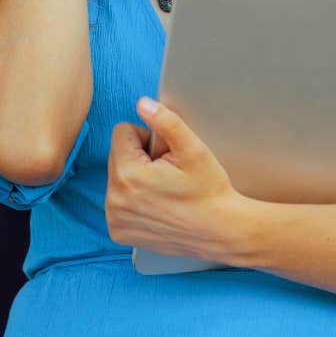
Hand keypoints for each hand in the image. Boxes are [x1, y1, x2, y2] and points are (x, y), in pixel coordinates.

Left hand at [106, 97, 249, 263]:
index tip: (165, 154)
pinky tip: (157, 205)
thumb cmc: (209, 191)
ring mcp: (115, 219)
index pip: (122, 132)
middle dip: (140, 158)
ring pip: (117, 178)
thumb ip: (165, 121)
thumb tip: (142, 104)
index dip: (146, 137)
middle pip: (117, 155)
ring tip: (164, 190)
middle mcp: (115, 199)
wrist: (221, 231)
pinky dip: (133, 200)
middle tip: (168, 173)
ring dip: (135, 178)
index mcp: (128, 174)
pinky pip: (118, 201)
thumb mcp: (193, 150)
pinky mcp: (119, 232)